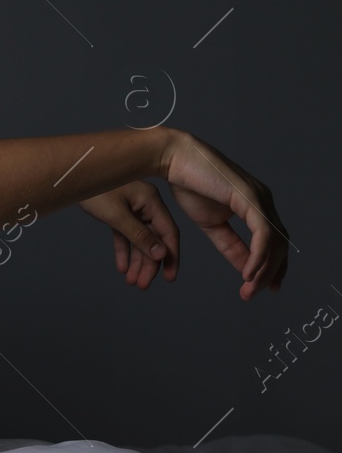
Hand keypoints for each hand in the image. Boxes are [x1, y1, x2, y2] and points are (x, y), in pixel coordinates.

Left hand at [78, 181, 179, 289]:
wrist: (72, 173)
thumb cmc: (96, 189)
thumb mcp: (117, 215)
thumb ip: (139, 235)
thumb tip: (160, 254)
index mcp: (152, 202)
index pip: (168, 233)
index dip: (170, 256)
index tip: (169, 278)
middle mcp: (145, 205)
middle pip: (153, 239)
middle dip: (149, 264)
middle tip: (142, 285)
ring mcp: (132, 208)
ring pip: (138, 239)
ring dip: (136, 261)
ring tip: (132, 282)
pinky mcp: (117, 211)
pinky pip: (124, 234)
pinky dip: (123, 250)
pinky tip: (122, 268)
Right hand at [160, 131, 289, 300]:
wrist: (173, 159)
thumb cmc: (187, 184)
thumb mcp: (210, 223)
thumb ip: (229, 244)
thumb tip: (245, 266)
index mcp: (254, 206)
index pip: (271, 242)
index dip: (270, 266)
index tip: (262, 287)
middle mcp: (263, 201)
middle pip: (279, 244)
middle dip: (271, 273)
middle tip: (256, 294)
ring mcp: (260, 199)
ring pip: (274, 242)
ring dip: (264, 269)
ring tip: (250, 289)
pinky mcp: (251, 199)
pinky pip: (262, 234)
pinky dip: (258, 256)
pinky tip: (249, 272)